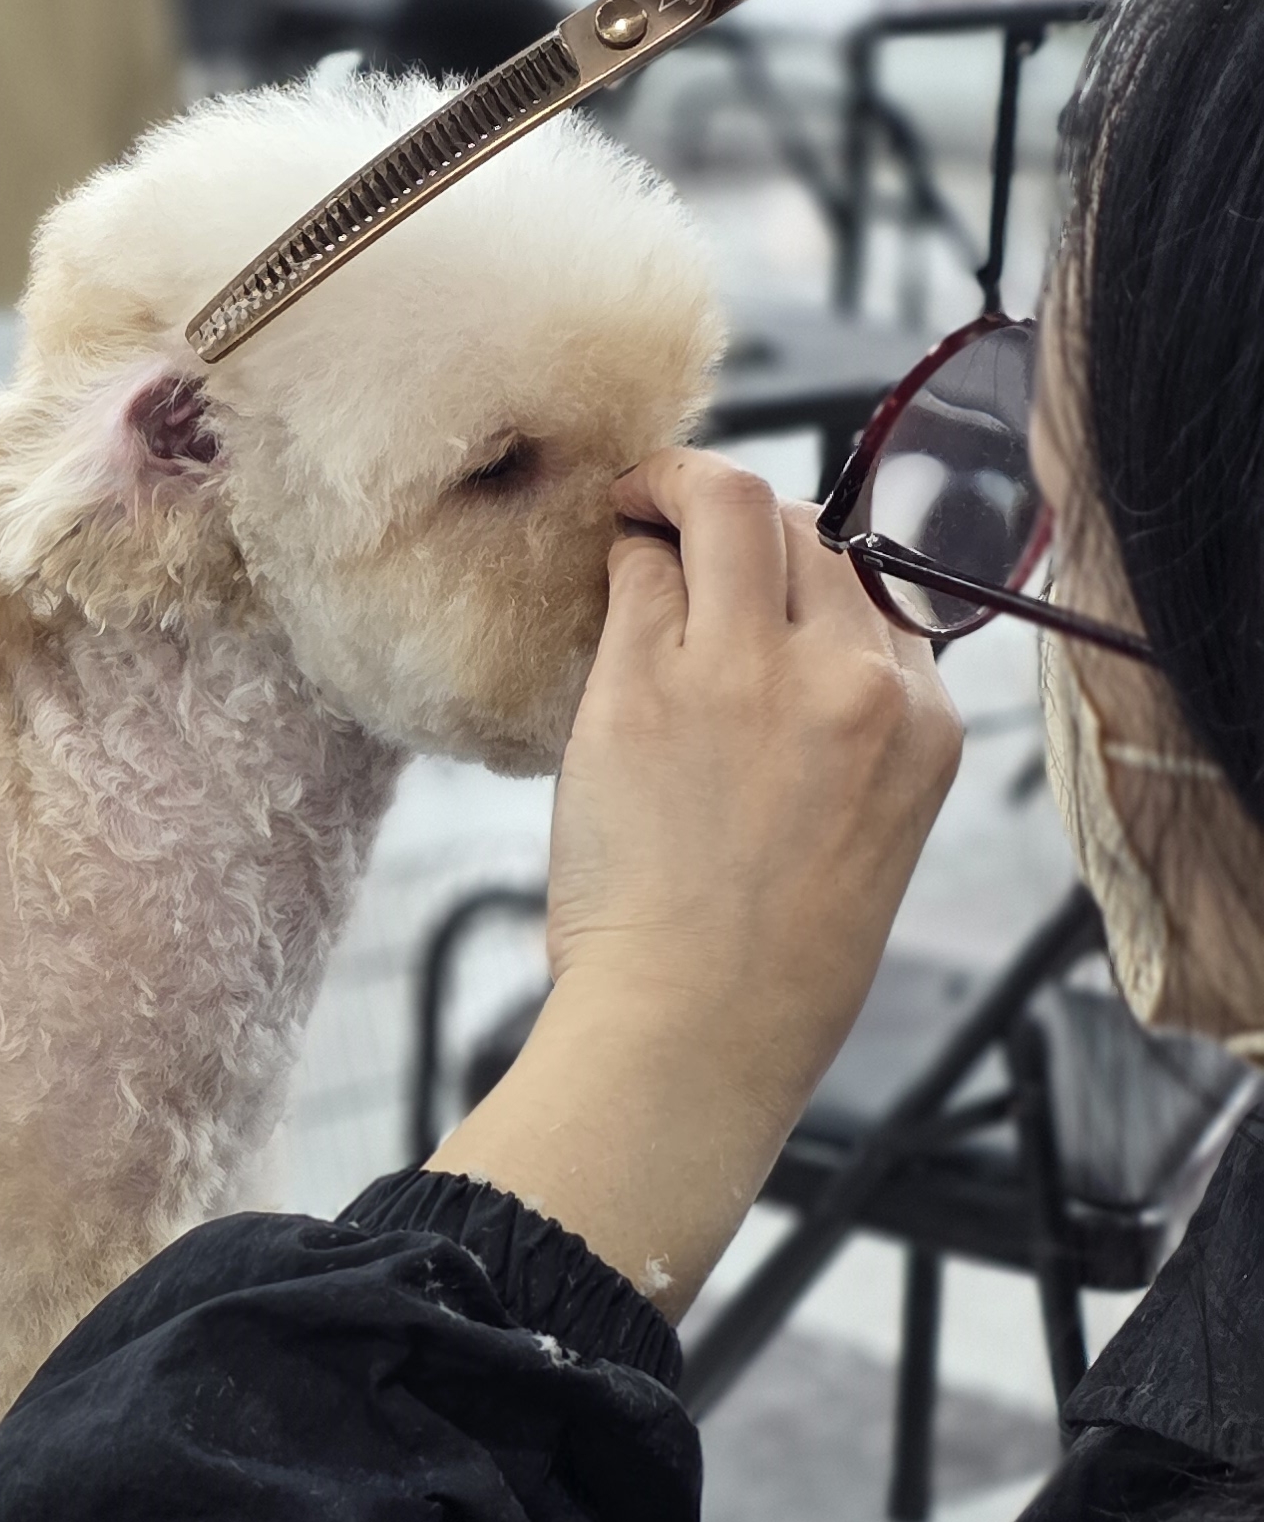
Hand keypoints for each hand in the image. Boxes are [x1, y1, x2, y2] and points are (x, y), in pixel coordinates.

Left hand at [428, 451, 962, 1315]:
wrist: (697, 1028)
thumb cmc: (768, 964)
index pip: (877, 588)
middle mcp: (849, 679)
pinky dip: (618, 555)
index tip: (758, 578)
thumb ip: (849, 734)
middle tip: (680, 521)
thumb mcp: (868, 835)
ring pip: (726, 510)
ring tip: (632, 508)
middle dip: (742, 515)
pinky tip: (602, 558)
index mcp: (919, 723)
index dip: (807, 569)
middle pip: (807, 530)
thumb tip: (792, 659)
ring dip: (672, 492)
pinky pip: (637, 572)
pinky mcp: (645, 685)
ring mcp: (746, 673)